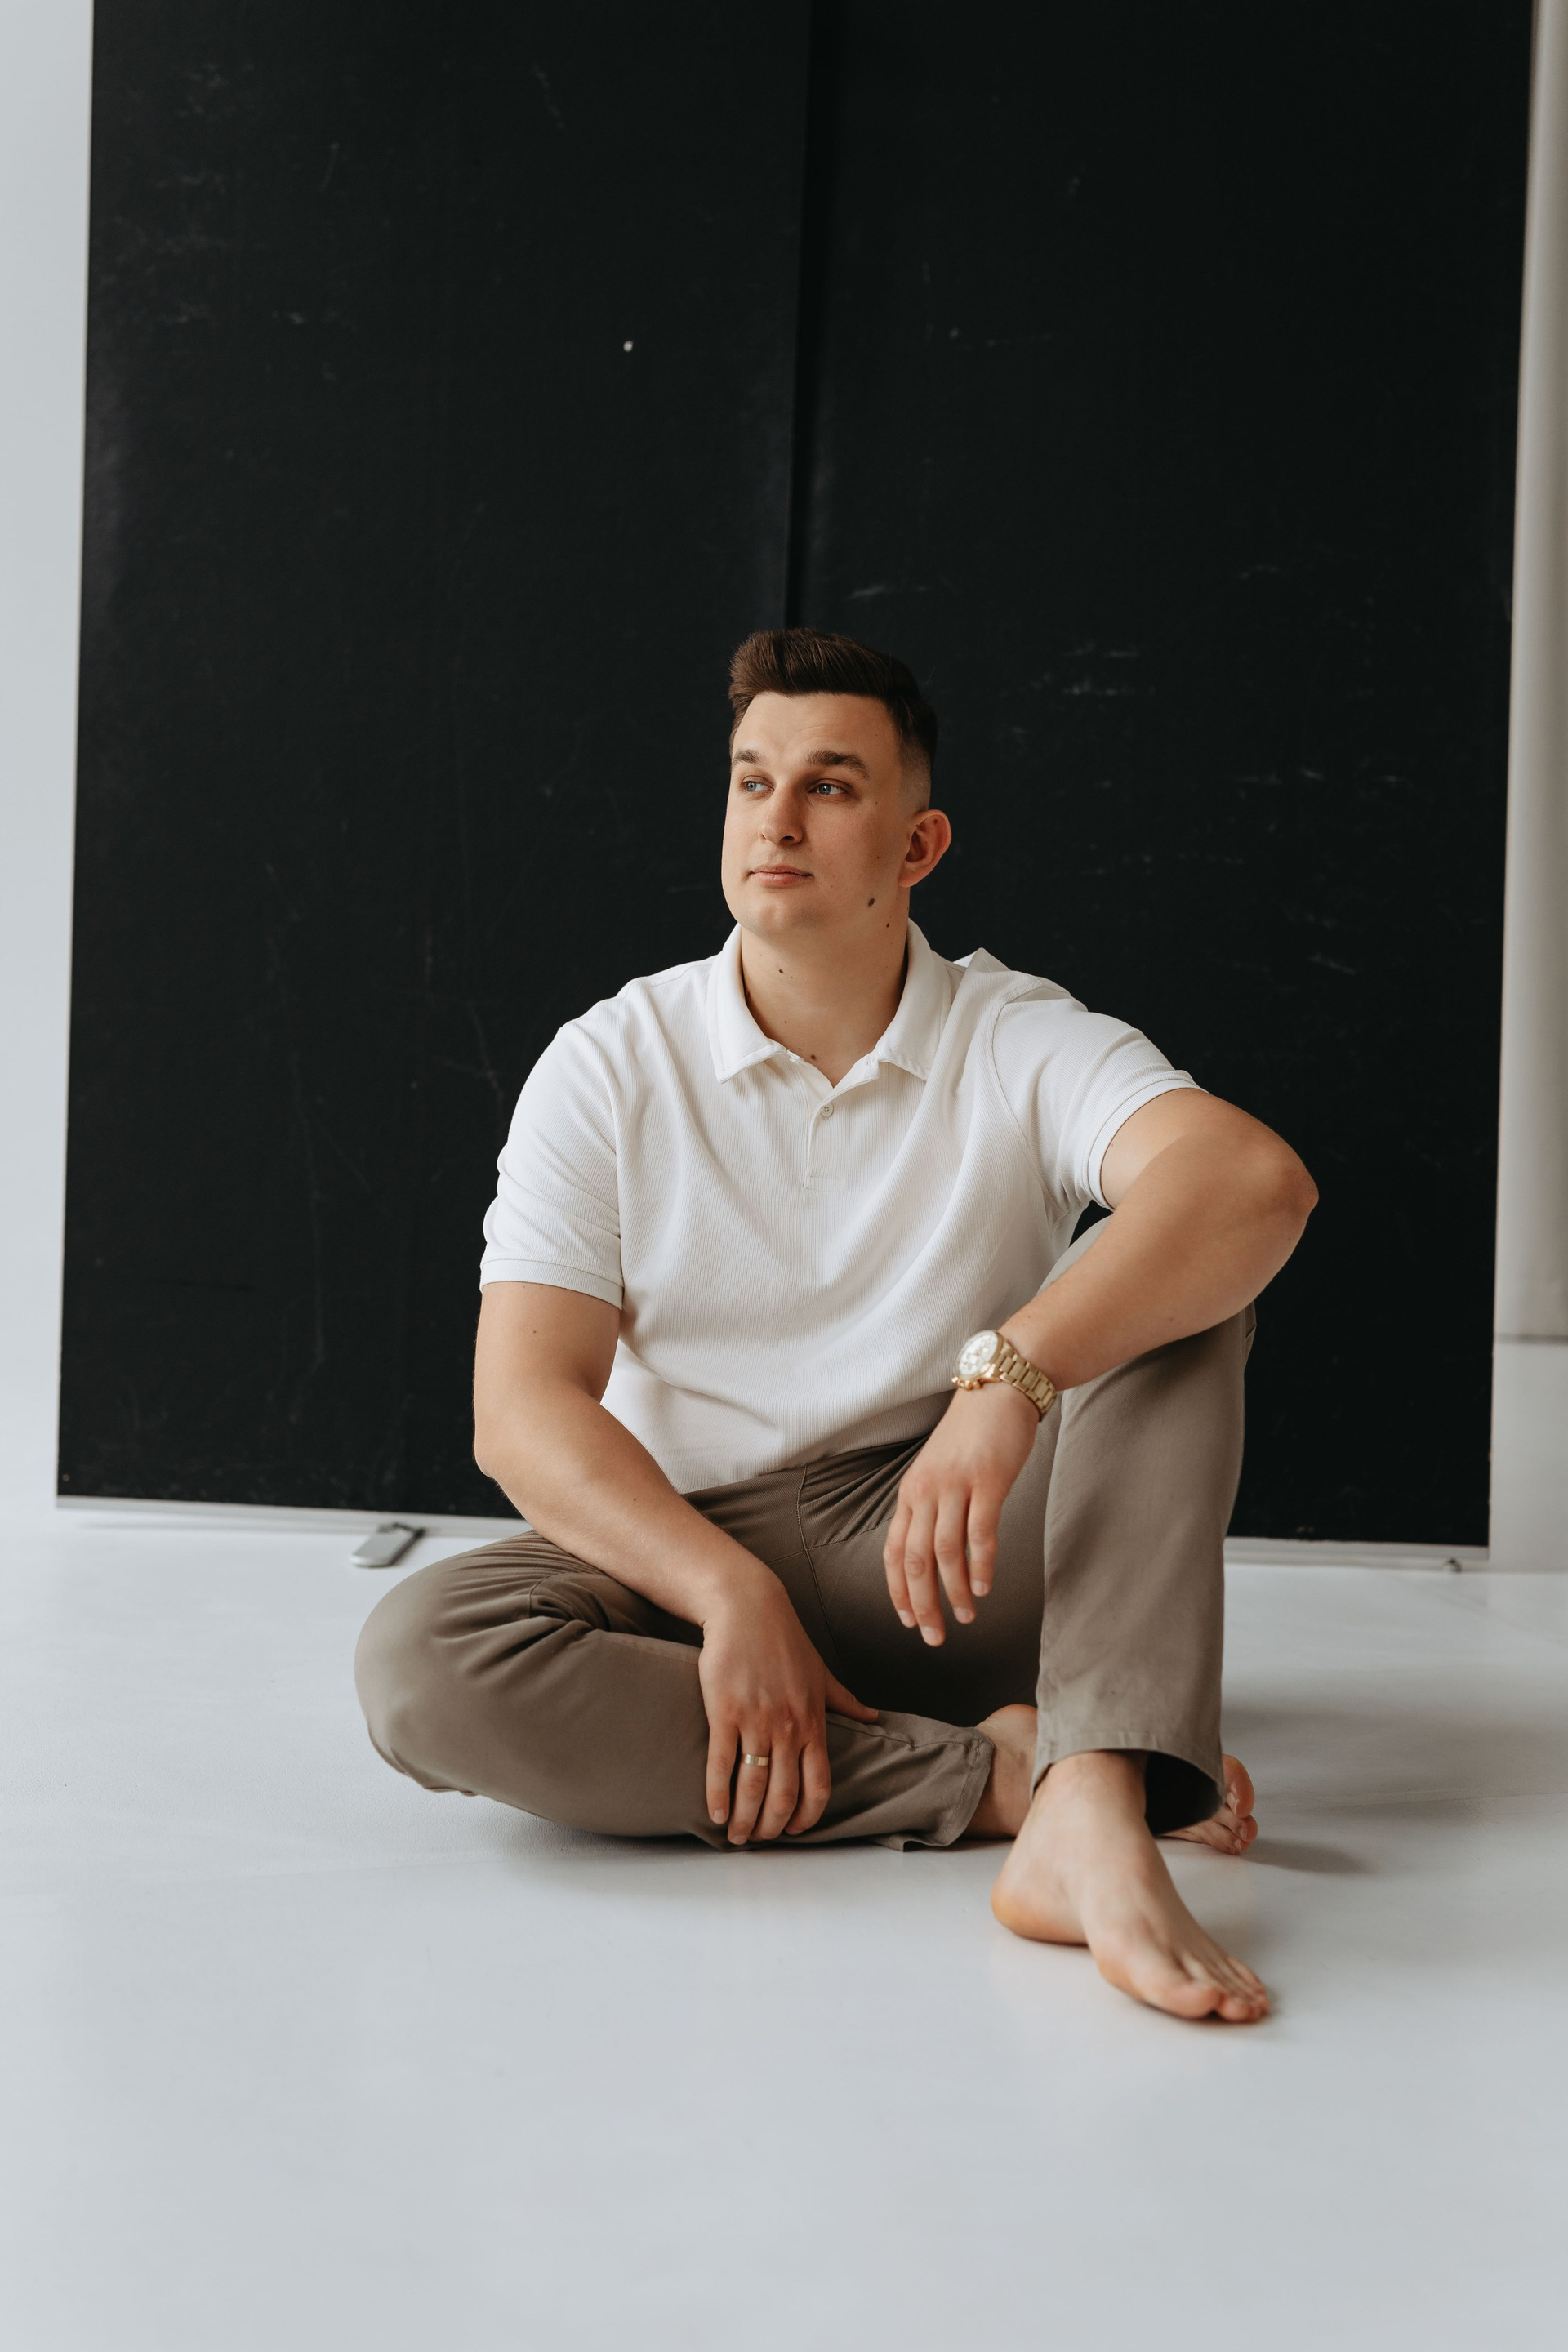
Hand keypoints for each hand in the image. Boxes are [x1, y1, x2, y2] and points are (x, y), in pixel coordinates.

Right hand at [699, 1567, 877, 1844]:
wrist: (747, 1608)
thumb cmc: (784, 1640)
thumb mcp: (821, 1672)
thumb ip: (846, 1701)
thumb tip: (875, 1718)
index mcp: (814, 1721)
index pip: (819, 1783)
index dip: (808, 1815)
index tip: (796, 1831)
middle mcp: (789, 1727)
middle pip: (784, 1794)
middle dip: (772, 1826)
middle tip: (760, 1841)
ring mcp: (756, 1720)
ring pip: (753, 1785)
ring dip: (745, 1819)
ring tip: (737, 1836)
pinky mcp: (725, 1711)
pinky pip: (722, 1764)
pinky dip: (718, 1795)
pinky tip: (716, 1814)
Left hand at [883, 1380, 1039, 1644]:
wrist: (997, 1389)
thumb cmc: (971, 1435)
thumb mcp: (939, 1471)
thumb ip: (932, 1507)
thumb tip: (934, 1554)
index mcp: (910, 1493)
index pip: (893, 1551)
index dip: (897, 1590)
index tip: (908, 1620)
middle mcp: (925, 1491)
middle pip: (914, 1559)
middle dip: (922, 1604)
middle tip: (933, 1637)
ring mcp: (956, 1486)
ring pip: (945, 1552)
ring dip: (954, 1591)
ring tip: (965, 1618)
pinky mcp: (987, 1481)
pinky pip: (979, 1532)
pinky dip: (980, 1565)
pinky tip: (984, 1587)